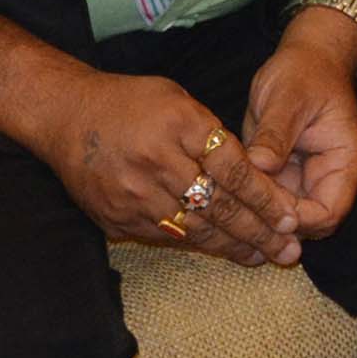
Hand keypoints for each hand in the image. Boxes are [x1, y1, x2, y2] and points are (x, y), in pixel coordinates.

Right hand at [37, 72, 299, 266]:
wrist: (64, 116)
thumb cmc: (130, 103)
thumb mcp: (180, 101)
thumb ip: (214, 137)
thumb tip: (254, 176)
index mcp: (179, 126)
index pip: (233, 170)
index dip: (266, 198)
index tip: (292, 218)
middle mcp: (156, 163)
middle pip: (218, 206)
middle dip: (259, 232)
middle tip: (290, 250)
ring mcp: (133, 195)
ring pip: (195, 229)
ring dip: (233, 246)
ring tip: (265, 256)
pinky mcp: (117, 218)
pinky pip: (167, 237)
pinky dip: (199, 245)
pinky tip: (224, 250)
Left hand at [246, 9, 356, 238]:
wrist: (306, 58)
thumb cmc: (304, 72)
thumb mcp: (287, 98)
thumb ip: (275, 135)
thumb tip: (258, 168)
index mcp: (344, 162)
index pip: (328, 213)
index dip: (296, 220)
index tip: (259, 207)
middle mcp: (328, 177)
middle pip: (306, 224)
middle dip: (273, 223)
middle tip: (234, 211)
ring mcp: (305, 178)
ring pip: (283, 217)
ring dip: (257, 215)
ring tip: (224, 206)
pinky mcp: (282, 174)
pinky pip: (266, 199)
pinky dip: (247, 201)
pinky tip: (222, 196)